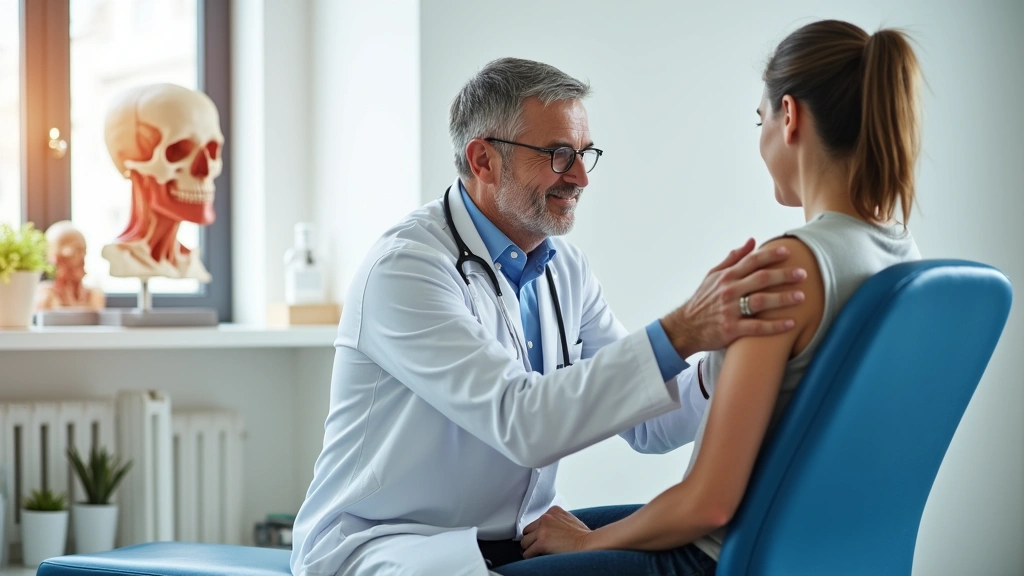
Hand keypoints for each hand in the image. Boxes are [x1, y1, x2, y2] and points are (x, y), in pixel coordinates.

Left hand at [520, 506, 592, 558]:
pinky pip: (527, 551)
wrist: (588, 544)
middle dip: (531, 538)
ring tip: (535, 552)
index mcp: (553, 510)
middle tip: (535, 546)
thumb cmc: (583, 536)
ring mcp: (543, 529)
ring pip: (525, 541)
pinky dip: (530, 555)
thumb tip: (547, 529)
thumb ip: (556, 520)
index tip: (539, 537)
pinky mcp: (542, 542)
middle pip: (528, 530)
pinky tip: (535, 557)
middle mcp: (546, 517)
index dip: (537, 531)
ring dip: (529, 547)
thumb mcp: (569, 519)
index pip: (536, 521)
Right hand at [663, 239, 806, 357]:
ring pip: (760, 301)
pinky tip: (791, 323)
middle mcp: (728, 291)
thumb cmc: (703, 300)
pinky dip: (775, 326)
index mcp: (726, 276)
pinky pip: (757, 327)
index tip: (788, 251)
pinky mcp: (731, 329)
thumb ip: (733, 258)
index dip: (770, 255)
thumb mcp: (712, 276)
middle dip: (783, 275)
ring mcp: (729, 310)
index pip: (751, 261)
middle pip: (760, 279)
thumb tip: (752, 241)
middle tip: (803, 273)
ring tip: (802, 297)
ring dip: (783, 299)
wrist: (686, 327)